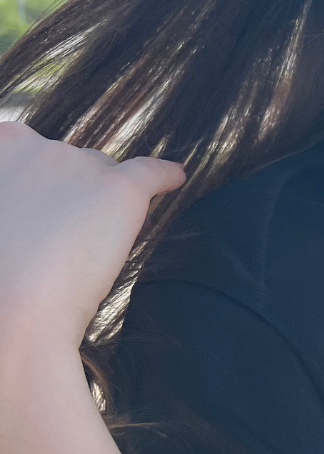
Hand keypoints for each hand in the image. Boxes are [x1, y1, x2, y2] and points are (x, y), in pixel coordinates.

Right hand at [0, 121, 184, 350]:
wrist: (13, 307)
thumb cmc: (1, 274)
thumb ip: (14, 198)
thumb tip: (39, 205)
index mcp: (1, 148)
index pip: (34, 152)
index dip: (46, 186)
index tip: (46, 211)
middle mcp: (38, 146)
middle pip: (74, 163)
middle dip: (78, 193)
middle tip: (70, 238)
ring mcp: (80, 164)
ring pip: (106, 174)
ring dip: (108, 200)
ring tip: (100, 241)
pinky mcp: (120, 188)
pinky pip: (151, 173)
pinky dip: (166, 175)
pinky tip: (177, 178)